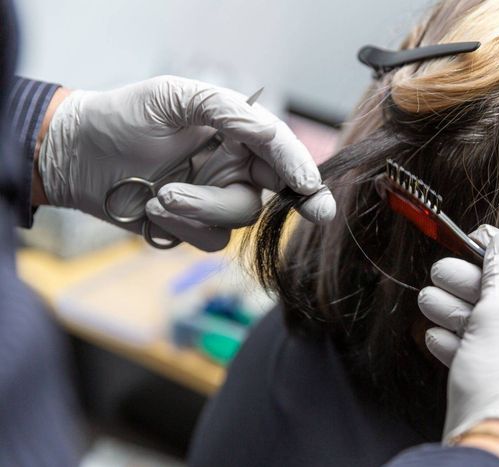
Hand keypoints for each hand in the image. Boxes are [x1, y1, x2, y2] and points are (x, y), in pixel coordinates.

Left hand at [37, 76, 335, 250]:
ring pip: (239, 219)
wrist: (77, 152)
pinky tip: (151, 207)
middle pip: (275, 190)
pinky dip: (182, 225)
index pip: (279, 150)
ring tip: (160, 195)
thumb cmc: (124, 115)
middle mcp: (232, 167)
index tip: (310, 187)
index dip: (301, 168)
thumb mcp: (176, 97)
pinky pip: (210, 239)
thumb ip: (227, 112)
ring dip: (202, 209)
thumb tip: (270, 135)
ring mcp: (213, 199)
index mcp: (235, 132)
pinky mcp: (192, 227)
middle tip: (318, 211)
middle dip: (297, 200)